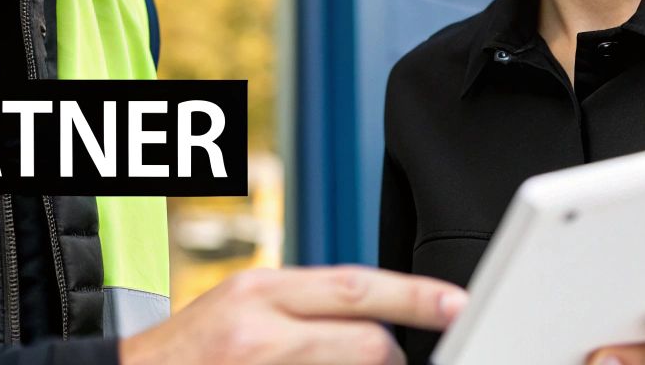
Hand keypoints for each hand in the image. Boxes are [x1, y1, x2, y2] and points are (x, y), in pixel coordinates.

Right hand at [118, 265, 466, 364]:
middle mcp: (261, 331)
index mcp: (259, 292)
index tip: (456, 304)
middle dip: (387, 354)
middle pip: (368, 340)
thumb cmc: (188, 352)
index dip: (415, 296)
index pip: (356, 286)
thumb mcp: (241, 306)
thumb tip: (370, 313)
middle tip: (384, 359)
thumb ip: (302, 304)